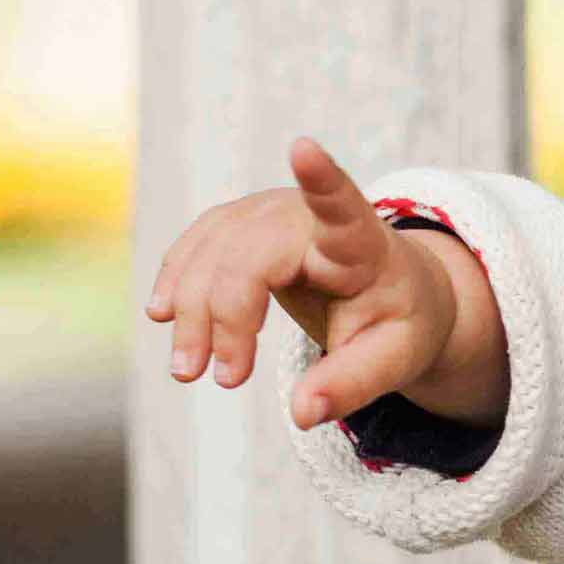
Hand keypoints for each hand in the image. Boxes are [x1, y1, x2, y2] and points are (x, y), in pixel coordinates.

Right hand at [145, 135, 474, 429]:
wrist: (394, 291)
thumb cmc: (399, 321)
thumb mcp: (395, 361)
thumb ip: (351, 386)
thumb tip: (303, 415)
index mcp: (362, 242)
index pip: (341, 204)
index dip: (321, 179)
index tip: (304, 149)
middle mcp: (310, 216)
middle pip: (248, 256)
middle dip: (223, 317)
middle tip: (223, 380)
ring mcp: (270, 212)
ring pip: (211, 252)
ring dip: (190, 311)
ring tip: (187, 370)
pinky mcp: (242, 223)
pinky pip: (197, 245)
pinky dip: (177, 281)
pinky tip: (164, 315)